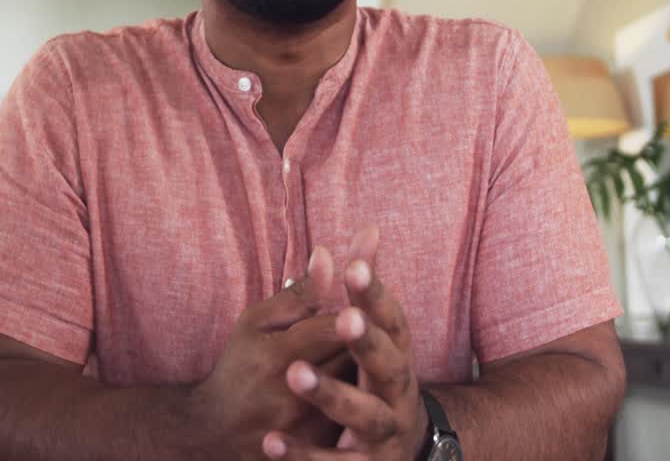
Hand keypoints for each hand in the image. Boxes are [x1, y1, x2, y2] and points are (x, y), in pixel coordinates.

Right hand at [190, 245, 353, 456]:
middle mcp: (292, 393)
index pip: (334, 328)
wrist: (215, 431)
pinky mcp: (314, 446)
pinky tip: (360, 387)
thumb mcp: (256, 322)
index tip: (367, 300)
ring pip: (357, 389)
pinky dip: (359, 398)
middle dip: (367, 339)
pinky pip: (351, 418)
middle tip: (375, 326)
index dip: (358, 311)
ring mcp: (305, 425)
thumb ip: (298, 294)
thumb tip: (328, 255)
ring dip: (367, 368)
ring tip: (368, 356)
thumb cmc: (238, 366)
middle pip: (352, 359)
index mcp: (277, 355)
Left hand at [261, 225, 429, 459]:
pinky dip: (303, 454)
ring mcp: (385, 432)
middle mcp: (398, 391)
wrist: (400, 455)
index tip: (354, 268)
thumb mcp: (371, 335)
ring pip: (362, 415)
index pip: (392, 319)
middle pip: (387, 365)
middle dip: (365, 341)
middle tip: (343, 317)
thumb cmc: (377, 381)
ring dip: (330, 393)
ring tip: (294, 373)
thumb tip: (366, 230)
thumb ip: (363, 290)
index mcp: (398, 354)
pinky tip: (270, 442)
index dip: (374, 294)